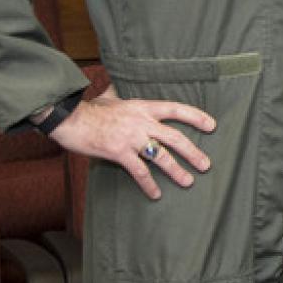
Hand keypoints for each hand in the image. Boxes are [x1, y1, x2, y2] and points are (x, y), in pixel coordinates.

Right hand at [50, 86, 215, 199]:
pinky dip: (149, 184)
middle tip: (206, 164)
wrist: (70, 118)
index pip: (176, 109)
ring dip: (176, 170)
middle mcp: (142, 122)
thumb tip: (116, 88)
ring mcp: (132, 138)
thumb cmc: (89, 109)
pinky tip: (156, 194)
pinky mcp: (119, 152)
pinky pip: (139, 171)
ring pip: (161, 156)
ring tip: (188, 181)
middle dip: (193, 151)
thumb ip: (119, 95)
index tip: (212, 125)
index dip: (195, 116)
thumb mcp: (110, 97)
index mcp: (143, 107)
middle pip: (175, 137)